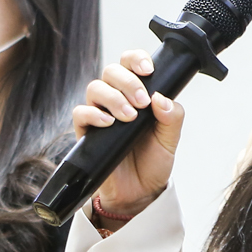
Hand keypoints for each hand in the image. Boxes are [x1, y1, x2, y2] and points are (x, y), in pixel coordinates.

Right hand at [73, 49, 182, 217]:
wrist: (139, 193)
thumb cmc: (153, 161)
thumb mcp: (170, 139)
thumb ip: (172, 117)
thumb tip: (161, 98)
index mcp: (136, 93)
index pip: (130, 63)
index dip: (136, 59)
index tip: (148, 70)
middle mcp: (115, 99)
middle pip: (111, 71)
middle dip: (127, 82)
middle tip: (142, 101)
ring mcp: (99, 114)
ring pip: (95, 88)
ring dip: (113, 98)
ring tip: (129, 116)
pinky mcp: (86, 132)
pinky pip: (80, 113)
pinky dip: (93, 114)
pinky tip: (108, 123)